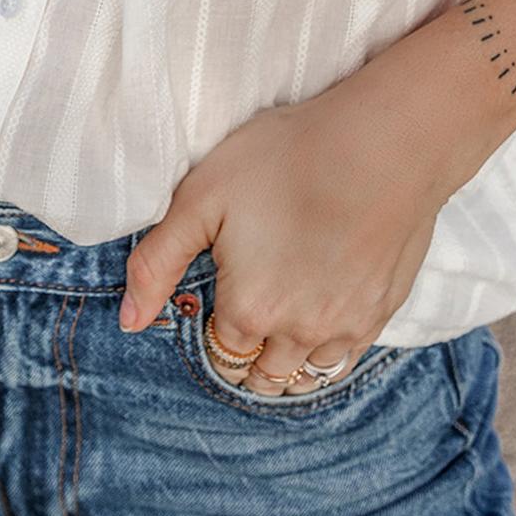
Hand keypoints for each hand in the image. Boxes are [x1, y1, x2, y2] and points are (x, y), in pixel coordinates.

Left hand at [118, 56, 456, 394]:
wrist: (385, 140)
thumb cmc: (289, 156)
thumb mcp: (203, 195)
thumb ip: (159, 261)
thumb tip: (130, 322)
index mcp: (248, 310)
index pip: (219, 351)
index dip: (211, 328)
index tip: (216, 299)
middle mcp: (297, 334)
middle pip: (259, 373)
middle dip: (244, 354)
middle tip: (243, 317)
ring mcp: (345, 328)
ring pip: (302, 375)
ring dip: (284, 361)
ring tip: (276, 327)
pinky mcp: (382, 312)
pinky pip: (345, 359)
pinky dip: (325, 352)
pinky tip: (320, 322)